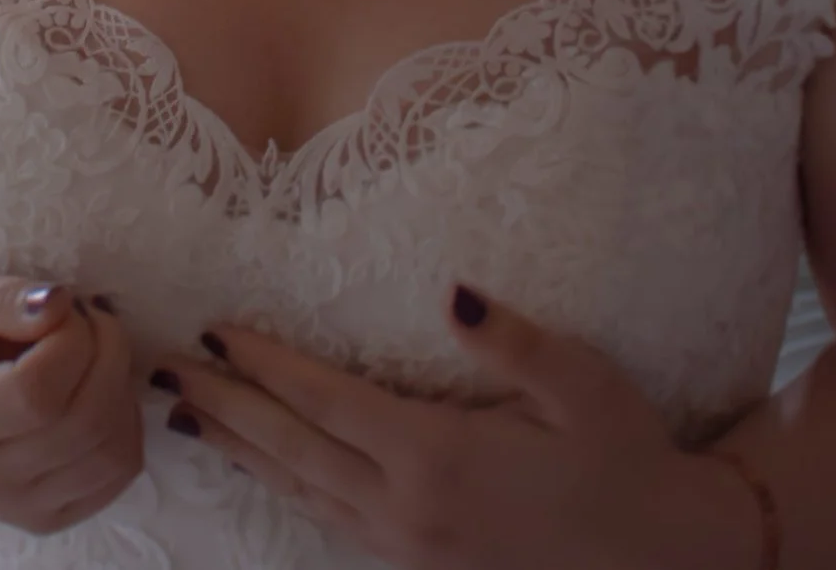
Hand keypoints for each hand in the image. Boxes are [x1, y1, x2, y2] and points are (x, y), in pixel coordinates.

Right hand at [0, 268, 142, 535]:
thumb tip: (56, 305)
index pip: (34, 394)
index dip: (71, 341)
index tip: (64, 307)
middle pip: (82, 422)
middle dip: (106, 353)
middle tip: (91, 318)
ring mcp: (12, 507)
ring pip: (109, 452)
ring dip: (121, 386)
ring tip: (95, 353)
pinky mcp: (46, 518)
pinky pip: (119, 472)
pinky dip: (126, 424)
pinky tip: (98, 393)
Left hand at [155, 286, 730, 569]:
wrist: (671, 557)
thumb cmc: (629, 459)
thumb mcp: (585, 387)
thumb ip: (514, 342)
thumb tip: (451, 293)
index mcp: (437, 458)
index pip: (324, 400)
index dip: (262, 363)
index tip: (213, 327)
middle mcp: (407, 509)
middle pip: (290, 451)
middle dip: (224, 406)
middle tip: (164, 371)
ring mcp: (408, 548)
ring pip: (301, 494)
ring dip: (242, 452)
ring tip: (190, 417)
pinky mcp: (418, 566)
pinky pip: (330, 523)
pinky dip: (284, 489)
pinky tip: (265, 469)